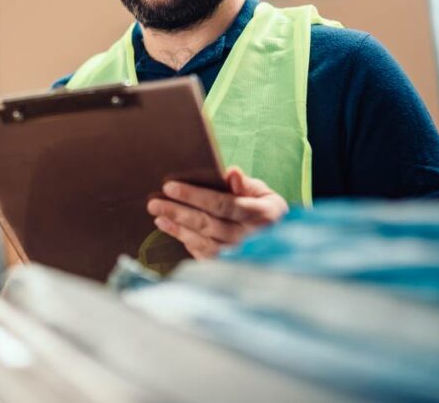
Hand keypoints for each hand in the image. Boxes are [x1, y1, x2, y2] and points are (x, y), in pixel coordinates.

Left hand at [145, 166, 287, 259]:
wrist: (285, 246)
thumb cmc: (269, 212)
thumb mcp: (265, 194)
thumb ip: (246, 184)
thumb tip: (230, 172)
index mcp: (261, 214)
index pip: (222, 203)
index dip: (194, 196)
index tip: (169, 187)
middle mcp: (251, 237)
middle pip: (208, 224)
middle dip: (178, 212)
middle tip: (153, 203)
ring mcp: (240, 255)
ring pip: (203, 242)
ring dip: (178, 228)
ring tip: (158, 216)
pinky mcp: (231, 266)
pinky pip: (204, 256)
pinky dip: (187, 243)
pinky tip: (172, 230)